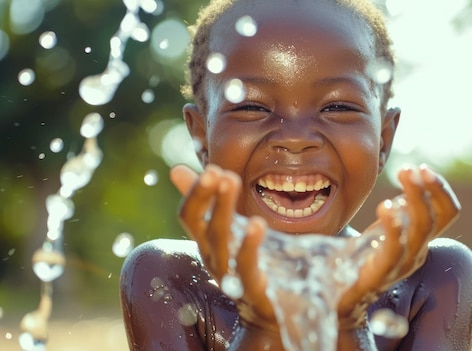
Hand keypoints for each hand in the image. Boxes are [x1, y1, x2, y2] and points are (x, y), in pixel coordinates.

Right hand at [170, 164, 276, 326]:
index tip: (211, 168)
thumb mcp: (225, 229)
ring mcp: (231, 276)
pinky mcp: (252, 289)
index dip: (196, 193)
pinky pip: (246, 266)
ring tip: (232, 181)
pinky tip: (256, 222)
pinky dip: (249, 244)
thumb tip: (175, 169)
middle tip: (218, 171)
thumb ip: (205, 200)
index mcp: (207, 243)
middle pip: (205, 227)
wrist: (264, 310)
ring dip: (224, 210)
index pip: (190, 217)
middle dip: (208, 197)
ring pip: (222, 242)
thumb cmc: (243, 264)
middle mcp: (214, 258)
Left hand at [336, 165, 460, 324]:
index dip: (441, 189)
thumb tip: (412, 181)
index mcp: (420, 240)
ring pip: (420, 230)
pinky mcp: (379, 275)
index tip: (424, 168)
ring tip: (404, 175)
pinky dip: (394, 225)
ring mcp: (401, 266)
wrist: (339, 295)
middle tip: (410, 167)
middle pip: (434, 218)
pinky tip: (385, 205)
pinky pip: (394, 249)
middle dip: (426, 188)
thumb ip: (401, 210)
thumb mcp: (385, 228)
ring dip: (415, 198)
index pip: (447, 213)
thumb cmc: (361, 259)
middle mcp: (416, 253)